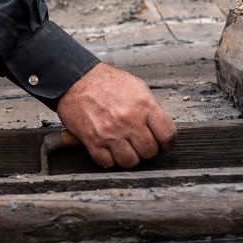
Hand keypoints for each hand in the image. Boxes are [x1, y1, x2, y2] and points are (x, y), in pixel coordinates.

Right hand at [56, 62, 175, 168]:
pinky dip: (110, 159)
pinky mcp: (93, 141)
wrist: (75, 79)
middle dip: (147, 149)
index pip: (167, 135)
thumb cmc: (104, 81)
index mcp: (143, 105)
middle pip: (150, 151)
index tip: (163, 144)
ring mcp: (110, 133)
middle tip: (141, 143)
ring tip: (126, 148)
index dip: (167, 143)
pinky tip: (110, 149)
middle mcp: (129, 121)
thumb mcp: (136, 86)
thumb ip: (150, 108)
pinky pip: (108, 163)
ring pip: (130, 161)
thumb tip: (159, 127)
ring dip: (130, 157)